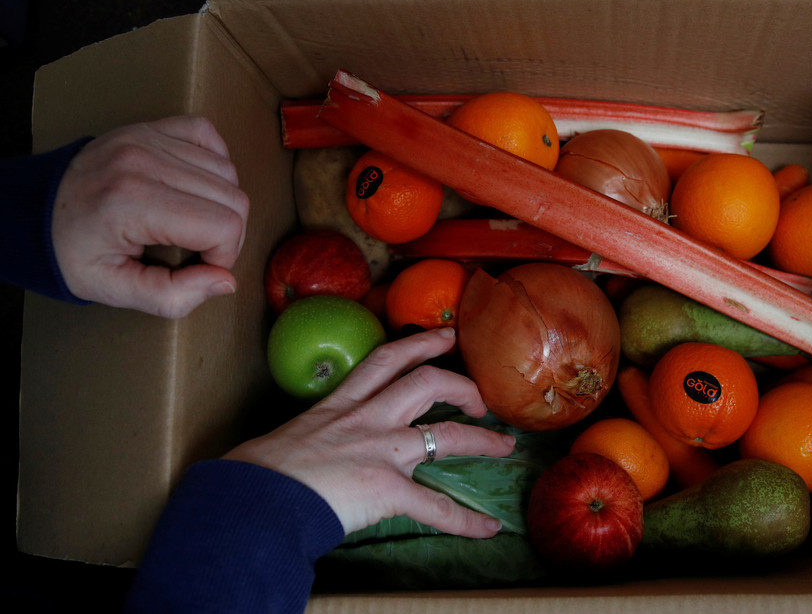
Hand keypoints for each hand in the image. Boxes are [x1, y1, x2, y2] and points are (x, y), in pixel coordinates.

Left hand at [52, 116, 248, 317]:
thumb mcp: (114, 290)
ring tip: (194, 220)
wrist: (32, 211)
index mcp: (133, 204)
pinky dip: (215, 163)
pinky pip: (208, 135)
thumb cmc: (73, 252)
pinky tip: (198, 186)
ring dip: (222, 202)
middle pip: (233, 198)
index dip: (223, 255)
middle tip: (198, 248)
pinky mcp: (149, 128)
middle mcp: (144, 162)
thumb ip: (173, 296)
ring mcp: (147, 139)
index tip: (199, 266)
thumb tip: (225, 281)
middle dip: (227, 233)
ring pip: (227, 171)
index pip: (223, 226)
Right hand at [223, 328, 516, 536]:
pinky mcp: (388, 489)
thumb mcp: (289, 436)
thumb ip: (314, 433)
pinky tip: (488, 528)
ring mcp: (382, 452)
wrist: (254, 500)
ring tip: (505, 446)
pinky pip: (437, 506)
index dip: (421, 342)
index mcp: (341, 404)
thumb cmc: (258, 472)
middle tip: (482, 396)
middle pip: (428, 383)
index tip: (446, 335)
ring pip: (448, 435)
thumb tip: (313, 447)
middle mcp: (368, 419)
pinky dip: (466, 520)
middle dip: (462, 386)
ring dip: (483, 441)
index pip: (386, 360)